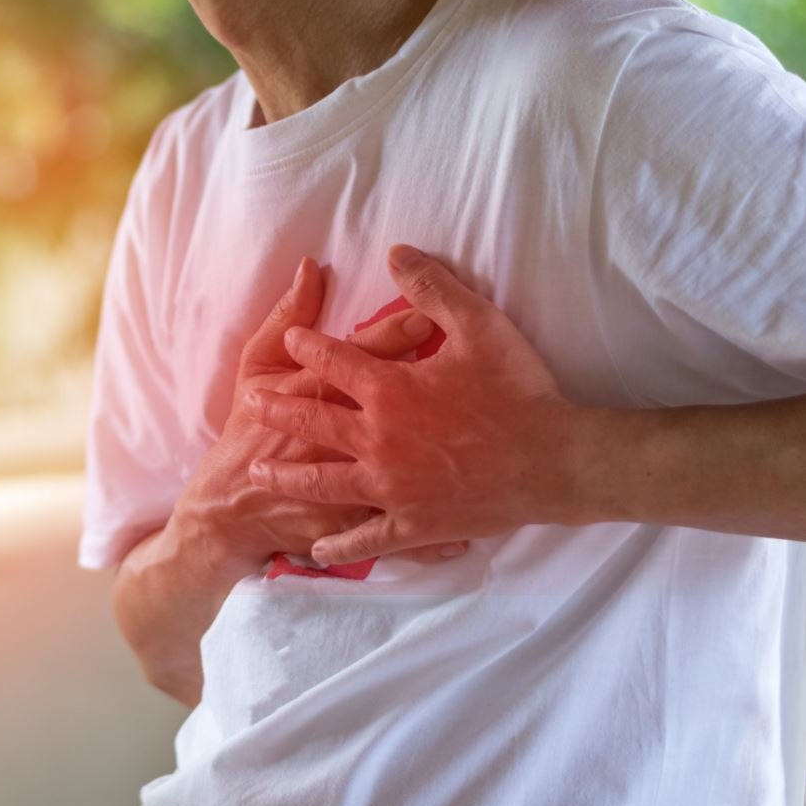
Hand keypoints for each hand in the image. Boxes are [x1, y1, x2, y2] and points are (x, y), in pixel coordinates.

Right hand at [172, 256, 469, 572]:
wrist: (227, 508)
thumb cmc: (244, 431)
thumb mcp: (255, 367)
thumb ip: (284, 314)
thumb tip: (312, 266)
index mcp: (316, 393)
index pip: (364, 354)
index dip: (399, 333)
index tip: (432, 314)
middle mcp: (341, 437)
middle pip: (390, 401)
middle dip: (429, 379)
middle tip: (466, 362)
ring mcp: (355, 485)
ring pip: (407, 464)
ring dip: (443, 451)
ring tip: (479, 435)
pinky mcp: (358, 525)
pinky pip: (409, 529)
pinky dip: (440, 538)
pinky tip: (474, 531)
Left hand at [243, 244, 583, 564]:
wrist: (556, 461)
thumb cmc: (519, 390)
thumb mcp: (479, 324)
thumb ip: (432, 287)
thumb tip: (395, 252)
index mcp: (389, 390)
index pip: (335, 361)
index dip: (309, 348)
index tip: (292, 342)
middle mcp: (377, 439)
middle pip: (313, 420)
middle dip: (278, 409)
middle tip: (250, 405)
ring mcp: (390, 486)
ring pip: (324, 482)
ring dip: (289, 475)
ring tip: (258, 470)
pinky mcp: (412, 523)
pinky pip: (366, 538)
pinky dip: (341, 546)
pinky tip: (317, 552)